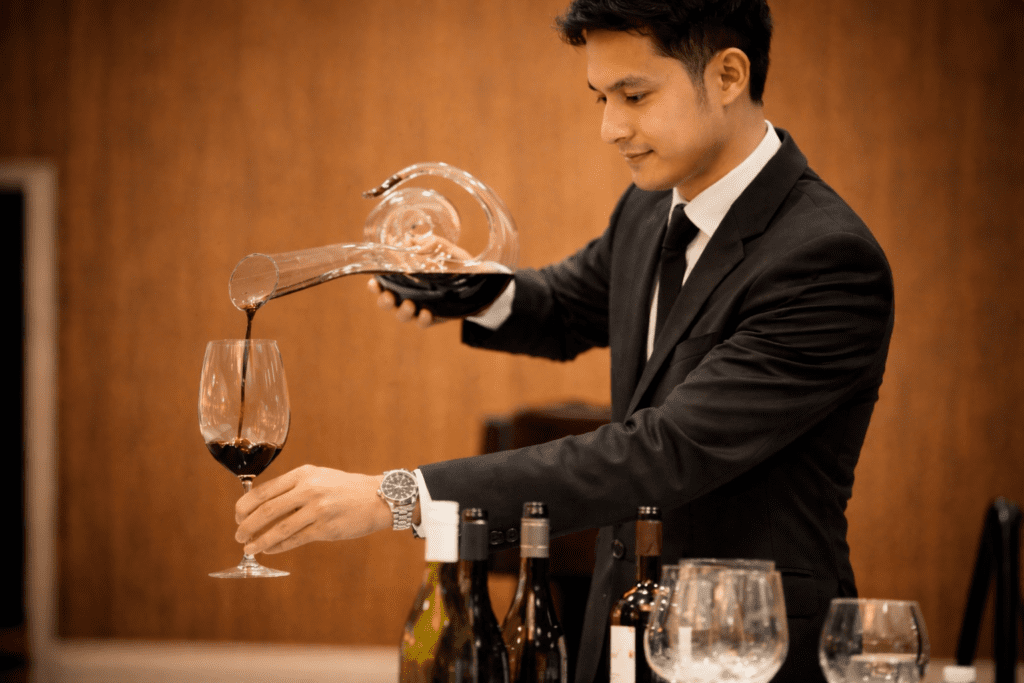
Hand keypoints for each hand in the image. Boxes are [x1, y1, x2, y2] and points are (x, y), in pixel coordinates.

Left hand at [234, 465, 391, 554]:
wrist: (378, 498)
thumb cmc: (345, 488)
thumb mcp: (319, 477)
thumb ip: (293, 487)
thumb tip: (262, 504)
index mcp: (304, 474)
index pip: (265, 491)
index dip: (245, 506)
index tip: (237, 516)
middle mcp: (309, 490)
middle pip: (268, 510)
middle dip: (248, 525)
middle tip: (238, 534)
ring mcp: (318, 510)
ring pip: (280, 528)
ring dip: (259, 540)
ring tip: (248, 548)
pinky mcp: (326, 529)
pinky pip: (295, 539)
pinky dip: (278, 546)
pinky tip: (269, 549)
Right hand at [368, 232, 471, 327]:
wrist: (479, 284)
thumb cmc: (457, 265)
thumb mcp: (447, 251)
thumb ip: (433, 244)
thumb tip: (415, 240)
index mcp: (404, 277)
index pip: (382, 282)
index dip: (374, 285)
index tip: (374, 282)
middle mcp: (406, 293)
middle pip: (385, 302)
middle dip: (384, 300)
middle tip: (389, 296)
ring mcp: (418, 307)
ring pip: (401, 315)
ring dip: (402, 311)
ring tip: (409, 305)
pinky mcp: (431, 318)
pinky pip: (422, 323)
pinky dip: (422, 319)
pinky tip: (427, 312)